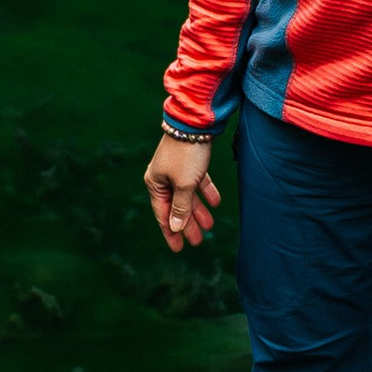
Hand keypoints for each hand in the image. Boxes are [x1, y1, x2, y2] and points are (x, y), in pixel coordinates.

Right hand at [146, 131, 219, 251]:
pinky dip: (205, 192)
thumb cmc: (186, 154)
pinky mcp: (190, 162)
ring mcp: (177, 169)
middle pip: (177, 206)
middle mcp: (163, 177)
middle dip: (188, 224)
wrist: (196, 123)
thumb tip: (175, 227)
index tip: (179, 248)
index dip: (171, 232)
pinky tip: (215, 203)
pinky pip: (197, 182)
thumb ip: (181, 207)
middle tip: (198, 241)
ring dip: (198, 210)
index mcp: (155, 183)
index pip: (163, 214)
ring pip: (188, 195)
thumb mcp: (184, 184)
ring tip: (209, 225)